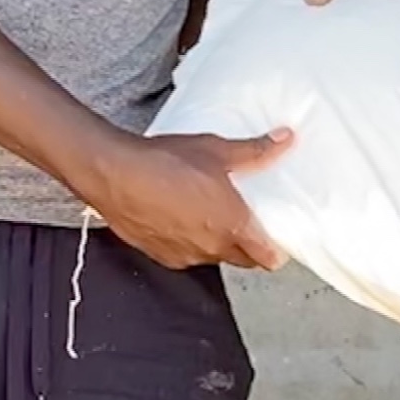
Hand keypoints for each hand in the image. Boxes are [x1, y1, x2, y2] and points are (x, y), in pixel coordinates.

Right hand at [84, 130, 291, 272]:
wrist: (114, 174)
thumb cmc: (166, 161)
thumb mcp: (217, 150)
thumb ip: (255, 150)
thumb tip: (285, 139)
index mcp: (232, 225)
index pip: (267, 258)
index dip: (276, 252)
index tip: (277, 240)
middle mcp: (212, 247)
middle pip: (244, 260)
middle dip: (250, 247)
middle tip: (248, 223)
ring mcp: (185, 255)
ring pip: (214, 257)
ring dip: (218, 244)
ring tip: (212, 216)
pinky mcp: (161, 255)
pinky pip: (186, 255)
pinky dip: (190, 243)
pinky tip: (182, 219)